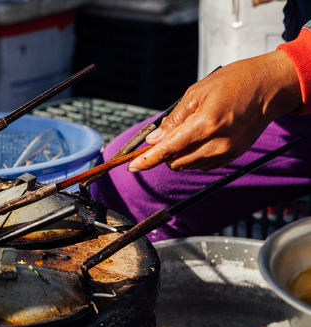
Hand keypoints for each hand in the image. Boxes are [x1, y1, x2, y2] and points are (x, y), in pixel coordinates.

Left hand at [129, 50, 301, 171]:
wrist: (270, 86)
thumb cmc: (234, 82)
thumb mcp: (196, 93)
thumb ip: (173, 120)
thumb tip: (154, 140)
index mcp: (206, 123)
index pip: (169, 149)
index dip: (148, 160)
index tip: (133, 167)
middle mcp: (218, 142)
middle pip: (176, 162)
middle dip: (164, 154)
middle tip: (165, 137)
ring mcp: (228, 152)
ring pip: (189, 165)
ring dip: (180, 155)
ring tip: (190, 131)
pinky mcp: (234, 156)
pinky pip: (204, 165)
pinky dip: (195, 156)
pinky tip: (202, 137)